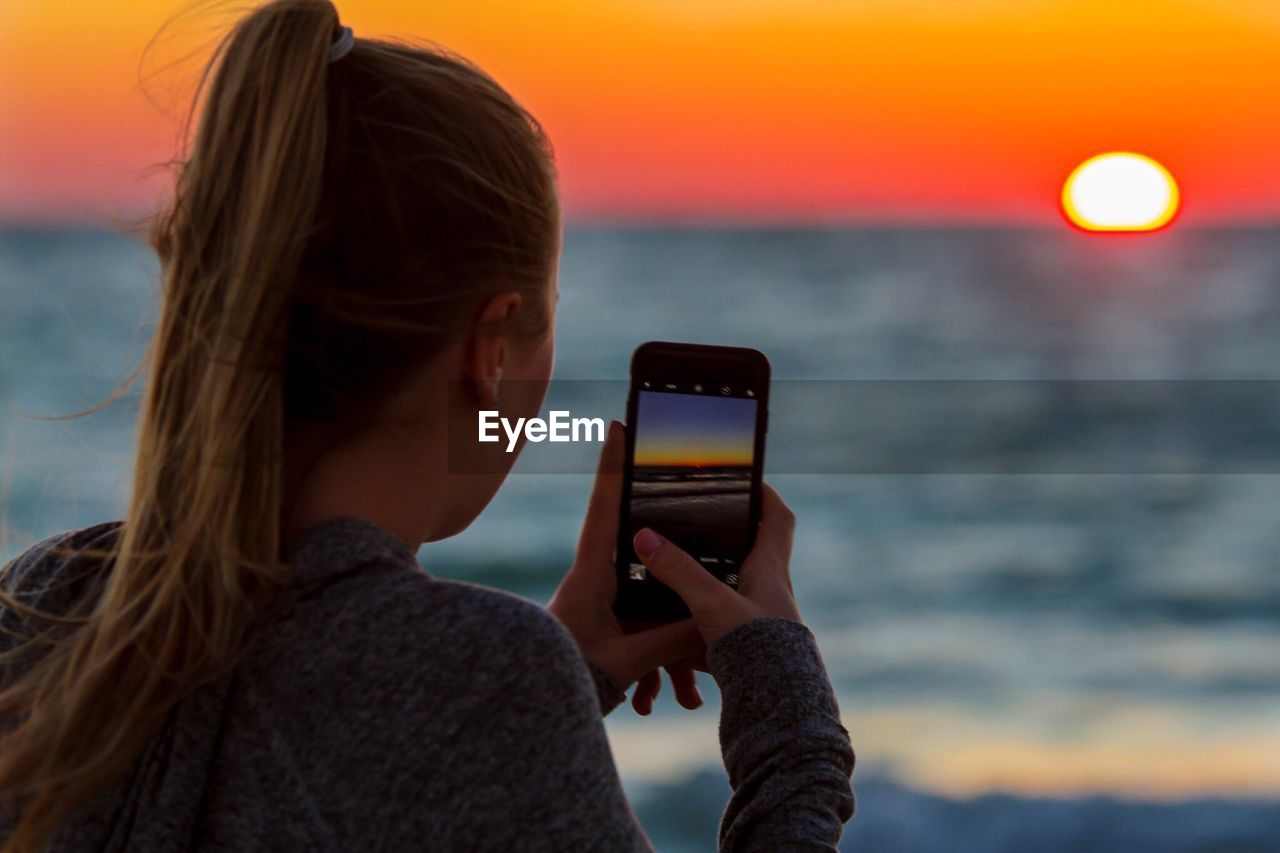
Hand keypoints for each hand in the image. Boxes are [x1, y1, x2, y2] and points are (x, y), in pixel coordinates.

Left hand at [548, 420, 706, 711]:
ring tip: (684, 655)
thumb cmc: (570, 680)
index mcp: (590, 574)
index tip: (619, 427)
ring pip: (646, 588)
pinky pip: (644, 622)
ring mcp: (601, 600)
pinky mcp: (607, 622)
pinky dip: (662, 657)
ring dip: (666, 625)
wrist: (534, 712)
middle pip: (632, 537)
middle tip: (678, 487)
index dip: (613, 467)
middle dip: (657, 529)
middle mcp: (594, 578)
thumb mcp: (626, 662)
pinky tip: (669, 695)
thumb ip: (670, 639)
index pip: (604, 509)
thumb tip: (711, 617)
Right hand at [631, 482, 802, 647]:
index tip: (742, 480)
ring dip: (707, 587)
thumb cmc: (755, 651)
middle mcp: (770, 592)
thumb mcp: (710, 604)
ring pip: (733, 592)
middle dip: (724, 541)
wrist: (778, 710)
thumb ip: (677, 571)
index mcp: (769, 570)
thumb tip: (644, 536)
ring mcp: (761, 621)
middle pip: (751, 552)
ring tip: (674, 579)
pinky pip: (722, 627)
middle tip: (695, 527)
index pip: (777, 518)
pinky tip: (675, 635)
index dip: (763, 494)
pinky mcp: (750, 649)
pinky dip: (699, 626)